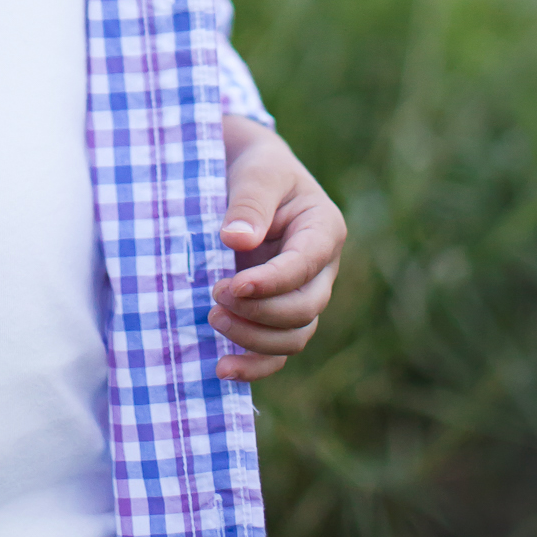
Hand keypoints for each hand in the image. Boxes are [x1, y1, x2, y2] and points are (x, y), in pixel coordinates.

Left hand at [208, 118, 346, 381]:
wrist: (247, 173)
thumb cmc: (257, 168)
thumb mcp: (256, 171)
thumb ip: (249, 202)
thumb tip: (237, 239)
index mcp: (323, 230)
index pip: (304, 267)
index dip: (270, 284)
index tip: (231, 286)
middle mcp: (319, 270)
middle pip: (304, 310)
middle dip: (260, 313)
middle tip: (216, 296)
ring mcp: (301, 294)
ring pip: (293, 336)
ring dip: (254, 339)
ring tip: (213, 319)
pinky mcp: (278, 313)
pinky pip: (278, 352)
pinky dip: (254, 365)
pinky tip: (223, 369)